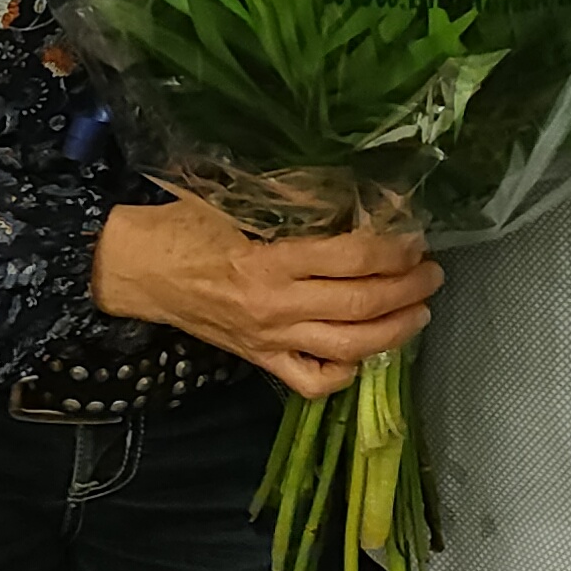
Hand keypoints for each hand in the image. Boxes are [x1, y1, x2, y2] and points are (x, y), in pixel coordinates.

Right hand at [94, 194, 442, 399]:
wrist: (138, 270)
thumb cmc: (183, 225)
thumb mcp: (234, 197)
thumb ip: (292, 194)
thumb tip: (354, 189)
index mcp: (270, 261)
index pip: (351, 258)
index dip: (392, 249)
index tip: (414, 239)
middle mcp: (275, 306)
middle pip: (361, 304)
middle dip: (407, 290)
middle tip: (432, 274)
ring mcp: (270, 340)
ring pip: (349, 347)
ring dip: (395, 331)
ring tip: (419, 312)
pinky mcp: (260, 361)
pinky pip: (312, 381)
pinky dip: (345, 372)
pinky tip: (364, 353)